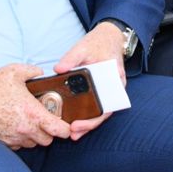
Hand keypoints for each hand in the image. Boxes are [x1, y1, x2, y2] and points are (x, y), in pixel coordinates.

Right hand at [0, 64, 71, 148]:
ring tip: (29, 121)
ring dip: (35, 135)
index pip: (60, 130)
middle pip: (48, 140)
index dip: (66, 128)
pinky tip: (16, 125)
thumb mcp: (15, 71)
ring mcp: (14, 137)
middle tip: (45, 119)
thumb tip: (41, 73)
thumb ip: (33, 71)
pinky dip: (21, 138)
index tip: (65, 124)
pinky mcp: (3, 142)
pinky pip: (19, 145)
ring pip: (34, 144)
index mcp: (33, 113)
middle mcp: (25, 129)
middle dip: (50, 131)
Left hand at [53, 22, 129, 138]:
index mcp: (114, 78)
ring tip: (72, 134)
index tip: (79, 123)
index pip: (108, 104)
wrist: (109, 37)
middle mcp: (114, 87)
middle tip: (73, 132)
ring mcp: (108, 90)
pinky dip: (87, 115)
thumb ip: (71, 57)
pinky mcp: (101, 90)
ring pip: (100, 111)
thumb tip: (58, 70)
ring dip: (88, 124)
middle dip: (89, 125)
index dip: (95, 118)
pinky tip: (75, 122)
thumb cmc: (99, 42)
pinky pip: (96, 105)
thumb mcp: (84, 46)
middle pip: (104, 112)